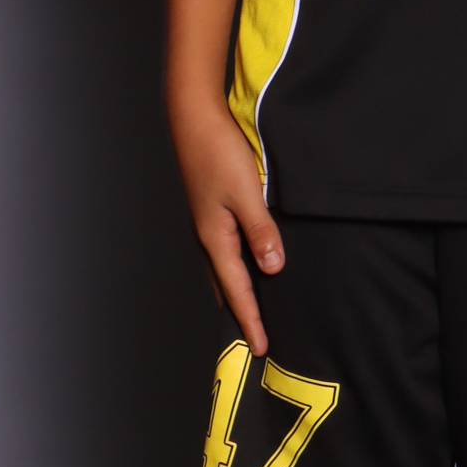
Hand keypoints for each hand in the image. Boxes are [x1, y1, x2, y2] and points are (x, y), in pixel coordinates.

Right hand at [170, 94, 284, 354]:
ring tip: (252, 313)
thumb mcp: (247, 192)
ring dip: (237, 292)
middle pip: (226, 286)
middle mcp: (208, 236)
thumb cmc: (219, 151)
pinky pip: (225, 251)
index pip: (237, 290)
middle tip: (257, 340)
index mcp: (215, 237)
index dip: (251, 320)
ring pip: (224, 269)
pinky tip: (247, 265)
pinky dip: (235, 269)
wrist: (194, 118)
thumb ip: (261, 230)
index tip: (262, 348)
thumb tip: (273, 268)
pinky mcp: (211, 210)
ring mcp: (207, 223)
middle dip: (241, 314)